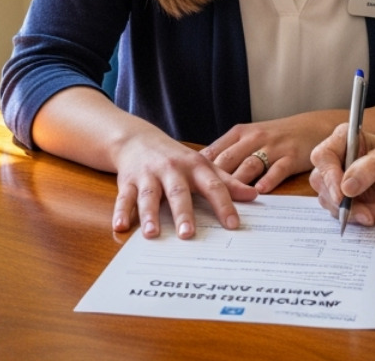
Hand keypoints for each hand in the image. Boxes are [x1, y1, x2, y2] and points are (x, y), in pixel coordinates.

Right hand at [110, 130, 257, 239]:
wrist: (137, 139)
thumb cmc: (175, 158)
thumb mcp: (202, 165)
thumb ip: (227, 181)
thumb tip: (254, 195)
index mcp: (194, 167)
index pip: (212, 186)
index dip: (223, 204)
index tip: (233, 224)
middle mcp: (171, 170)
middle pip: (178, 192)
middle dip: (183, 213)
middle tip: (188, 235)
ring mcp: (148, 175)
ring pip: (149, 196)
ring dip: (150, 215)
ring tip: (152, 234)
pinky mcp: (128, 181)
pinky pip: (124, 197)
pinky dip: (121, 212)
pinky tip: (120, 227)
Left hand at [201, 113, 335, 193]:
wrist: (312, 127)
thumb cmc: (276, 136)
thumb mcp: (250, 138)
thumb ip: (229, 153)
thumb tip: (201, 174)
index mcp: (239, 133)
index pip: (215, 152)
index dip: (198, 170)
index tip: (185, 187)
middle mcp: (254, 138)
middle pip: (228, 160)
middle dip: (213, 180)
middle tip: (199, 201)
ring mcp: (273, 147)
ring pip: (250, 165)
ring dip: (237, 183)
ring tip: (226, 201)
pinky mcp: (291, 156)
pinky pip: (277, 169)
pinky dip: (268, 180)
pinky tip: (260, 192)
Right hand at [308, 122, 374, 226]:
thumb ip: (368, 169)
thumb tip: (346, 187)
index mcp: (344, 140)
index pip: (323, 157)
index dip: (329, 176)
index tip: (342, 195)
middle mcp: (338, 159)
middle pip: (321, 181)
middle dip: (340, 200)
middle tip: (361, 211)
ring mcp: (340, 180)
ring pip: (330, 200)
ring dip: (352, 212)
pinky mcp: (347, 198)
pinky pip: (342, 212)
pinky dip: (359, 217)